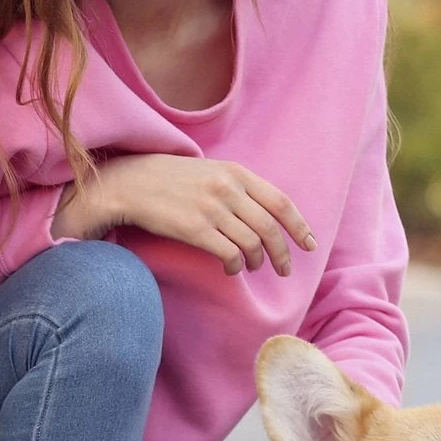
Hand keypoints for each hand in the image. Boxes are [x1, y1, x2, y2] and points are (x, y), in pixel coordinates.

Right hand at [57, 154, 316, 276]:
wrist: (131, 183)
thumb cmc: (172, 180)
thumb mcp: (211, 171)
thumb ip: (239, 186)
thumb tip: (267, 213)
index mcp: (236, 173)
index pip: (280, 202)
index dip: (299, 226)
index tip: (309, 244)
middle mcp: (228, 189)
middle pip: (270, 227)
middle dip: (282, 253)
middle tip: (284, 269)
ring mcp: (212, 209)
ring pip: (252, 243)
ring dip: (257, 261)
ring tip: (253, 267)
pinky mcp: (194, 229)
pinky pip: (229, 254)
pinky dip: (235, 266)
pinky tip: (231, 269)